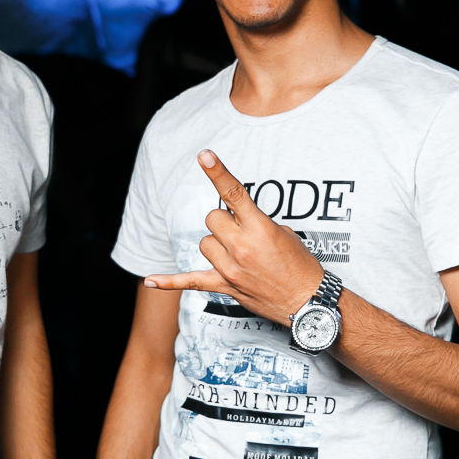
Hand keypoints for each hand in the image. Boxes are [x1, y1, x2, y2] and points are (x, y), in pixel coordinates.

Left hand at [142, 150, 324, 325]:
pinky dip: (169, 281)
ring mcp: (231, 268)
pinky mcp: (224, 286)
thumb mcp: (284, 233)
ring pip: (204, 243)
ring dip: (217, 243)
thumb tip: (238, 220)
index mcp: (260, 229)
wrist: (308, 302)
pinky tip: (151, 280)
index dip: (218, 172)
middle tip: (242, 233)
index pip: (234, 193)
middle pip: (212, 218)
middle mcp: (242, 247)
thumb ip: (257, 223)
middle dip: (224, 221)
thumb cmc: (300, 266)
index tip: (204, 155)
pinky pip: (190, 281)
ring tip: (237, 254)